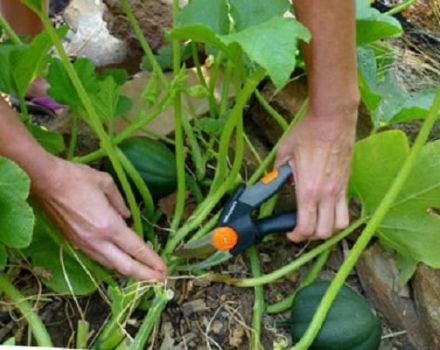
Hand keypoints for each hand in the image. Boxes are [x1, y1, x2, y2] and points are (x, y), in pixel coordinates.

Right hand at [31, 157, 166, 281]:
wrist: (44, 182)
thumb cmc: (76, 178)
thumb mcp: (106, 183)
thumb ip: (121, 203)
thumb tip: (127, 216)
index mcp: (108, 225)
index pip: (136, 249)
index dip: (152, 261)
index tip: (164, 269)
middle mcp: (97, 240)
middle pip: (124, 266)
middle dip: (145, 276)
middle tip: (160, 280)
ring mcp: (83, 244)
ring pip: (110, 265)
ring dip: (128, 271)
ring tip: (143, 273)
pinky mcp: (73, 243)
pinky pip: (97, 258)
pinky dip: (112, 263)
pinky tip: (119, 260)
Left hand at [276, 106, 356, 241]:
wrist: (332, 119)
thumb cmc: (308, 133)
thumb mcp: (284, 153)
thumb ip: (279, 173)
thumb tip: (277, 182)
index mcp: (308, 191)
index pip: (306, 227)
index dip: (296, 236)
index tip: (289, 233)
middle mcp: (327, 195)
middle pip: (325, 232)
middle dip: (311, 236)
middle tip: (300, 228)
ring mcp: (340, 189)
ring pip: (341, 225)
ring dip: (328, 228)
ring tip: (317, 221)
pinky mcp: (347, 182)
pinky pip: (346, 208)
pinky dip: (338, 215)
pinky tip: (327, 207)